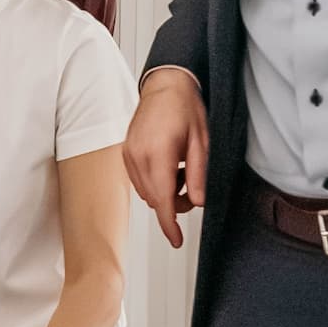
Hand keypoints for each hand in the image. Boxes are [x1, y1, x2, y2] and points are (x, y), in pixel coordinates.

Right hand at [122, 66, 207, 248]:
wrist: (165, 86)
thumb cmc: (184, 109)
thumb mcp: (201, 142)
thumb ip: (199, 174)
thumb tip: (198, 202)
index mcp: (158, 152)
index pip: (162, 199)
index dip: (169, 223)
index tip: (176, 240)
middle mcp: (138, 155)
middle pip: (154, 198)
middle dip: (174, 203)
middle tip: (194, 187)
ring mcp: (128, 153)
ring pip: (146, 192)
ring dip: (164, 192)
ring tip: (181, 171)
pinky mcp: (125, 152)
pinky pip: (139, 180)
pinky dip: (155, 182)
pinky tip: (168, 166)